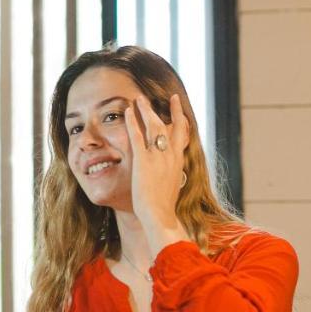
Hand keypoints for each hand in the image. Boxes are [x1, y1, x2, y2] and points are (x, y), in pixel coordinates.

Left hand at [123, 93, 191, 254]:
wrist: (159, 215)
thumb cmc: (164, 206)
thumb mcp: (172, 186)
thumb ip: (171, 174)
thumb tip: (171, 172)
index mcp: (178, 161)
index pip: (183, 134)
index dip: (181, 118)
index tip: (178, 107)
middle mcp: (171, 155)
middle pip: (172, 125)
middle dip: (170, 109)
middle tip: (168, 97)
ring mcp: (157, 157)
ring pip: (154, 126)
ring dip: (147, 110)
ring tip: (140, 99)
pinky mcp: (143, 161)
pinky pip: (137, 135)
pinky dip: (132, 121)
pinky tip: (127, 112)